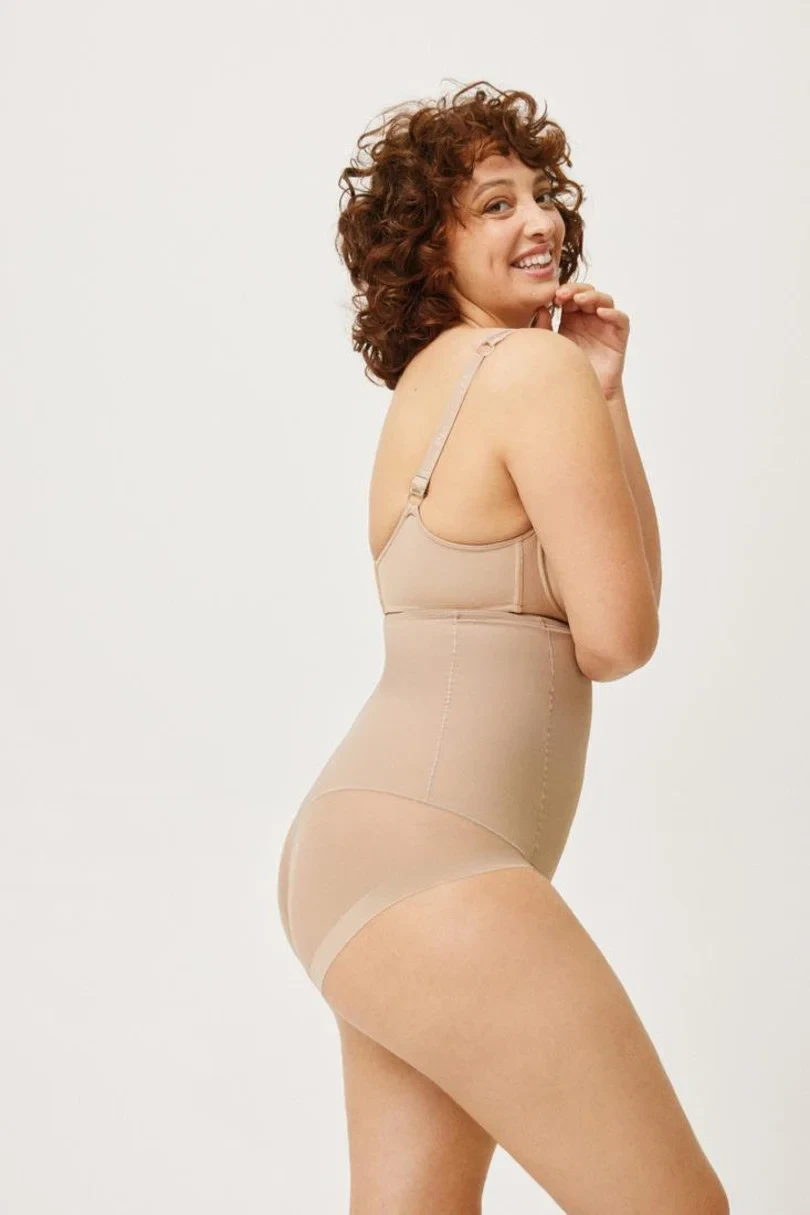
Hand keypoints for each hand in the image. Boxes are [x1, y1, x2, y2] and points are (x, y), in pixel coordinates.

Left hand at [554, 282, 629, 399]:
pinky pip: (621, 319)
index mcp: (572, 317)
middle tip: (563, 295)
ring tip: (579, 300)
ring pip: (604, 301)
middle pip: (588, 293)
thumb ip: (543, 327)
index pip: (571, 295)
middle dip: (576, 291)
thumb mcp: (551, 344)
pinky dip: (613, 313)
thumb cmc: (565, 368)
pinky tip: (600, 313)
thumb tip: (539, 307)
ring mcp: (605, 324)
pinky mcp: (618, 336)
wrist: (582, 392)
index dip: (564, 292)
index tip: (553, 296)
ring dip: (593, 297)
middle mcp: (589, 317)